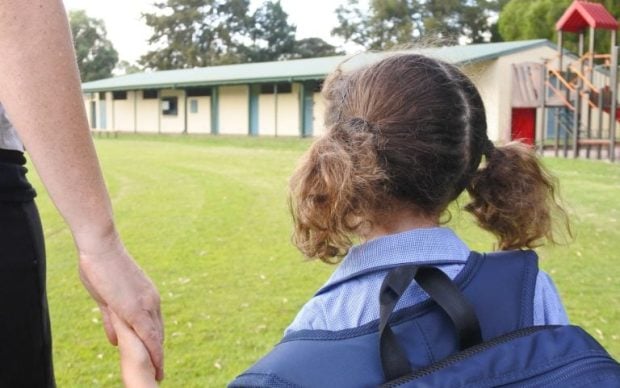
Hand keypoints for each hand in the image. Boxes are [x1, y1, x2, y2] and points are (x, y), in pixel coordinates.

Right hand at [77, 231, 163, 380]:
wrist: (101, 247)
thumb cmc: (100, 266)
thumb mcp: (106, 297)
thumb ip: (112, 319)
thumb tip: (114, 340)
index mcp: (148, 297)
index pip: (154, 325)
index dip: (154, 342)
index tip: (156, 356)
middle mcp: (152, 301)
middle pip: (157, 333)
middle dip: (158, 353)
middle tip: (159, 370)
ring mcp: (145, 305)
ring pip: (155, 338)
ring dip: (157, 358)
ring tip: (158, 374)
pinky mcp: (135, 309)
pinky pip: (147, 336)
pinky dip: (153, 352)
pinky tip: (155, 365)